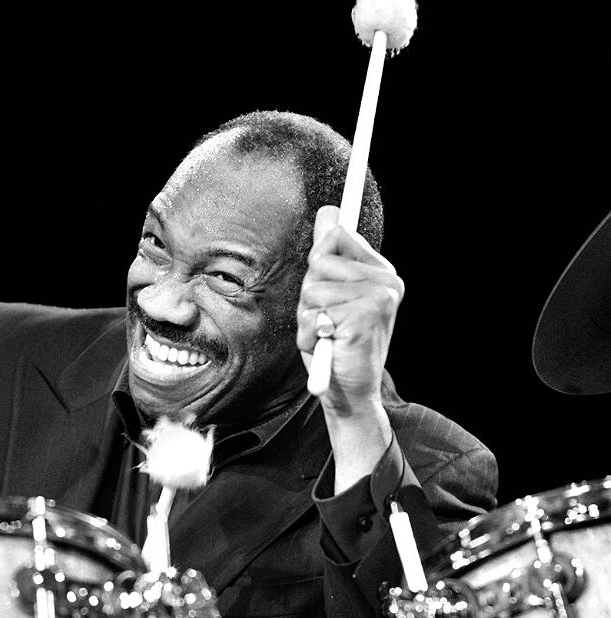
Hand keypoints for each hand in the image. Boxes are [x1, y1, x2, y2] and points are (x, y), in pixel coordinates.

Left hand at [297, 205, 403, 417]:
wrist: (349, 394)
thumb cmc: (336, 347)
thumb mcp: (328, 298)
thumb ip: (329, 259)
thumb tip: (328, 212)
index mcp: (381, 273)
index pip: (340, 233)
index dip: (334, 221)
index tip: (362, 145)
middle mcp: (386, 281)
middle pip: (319, 258)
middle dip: (308, 294)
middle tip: (324, 322)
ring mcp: (379, 298)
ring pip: (313, 287)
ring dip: (306, 318)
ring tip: (325, 337)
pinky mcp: (366, 316)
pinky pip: (314, 311)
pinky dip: (309, 334)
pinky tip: (328, 347)